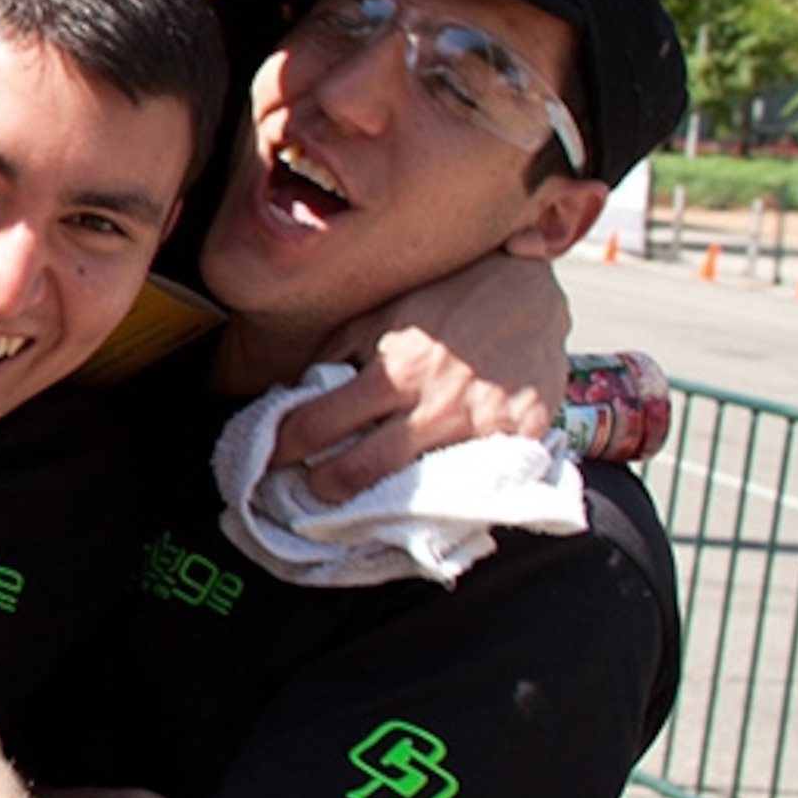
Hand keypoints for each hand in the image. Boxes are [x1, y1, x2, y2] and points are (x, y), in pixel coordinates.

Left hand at [272, 251, 566, 497]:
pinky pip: (470, 488)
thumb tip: (295, 397)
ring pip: (412, 492)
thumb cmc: (444, 299)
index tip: (266, 459)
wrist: (531, 292)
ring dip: (376, 502)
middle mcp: (437, 405)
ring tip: (354, 505)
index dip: (282, 448)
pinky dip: (441, 497)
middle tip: (305, 491)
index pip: (318, 425)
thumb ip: (338, 355)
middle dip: (321, 488)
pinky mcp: (519, 442)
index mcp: (396, 370)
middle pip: (358, 471)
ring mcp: (482, 430)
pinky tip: (419, 499)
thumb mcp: (381, 315)